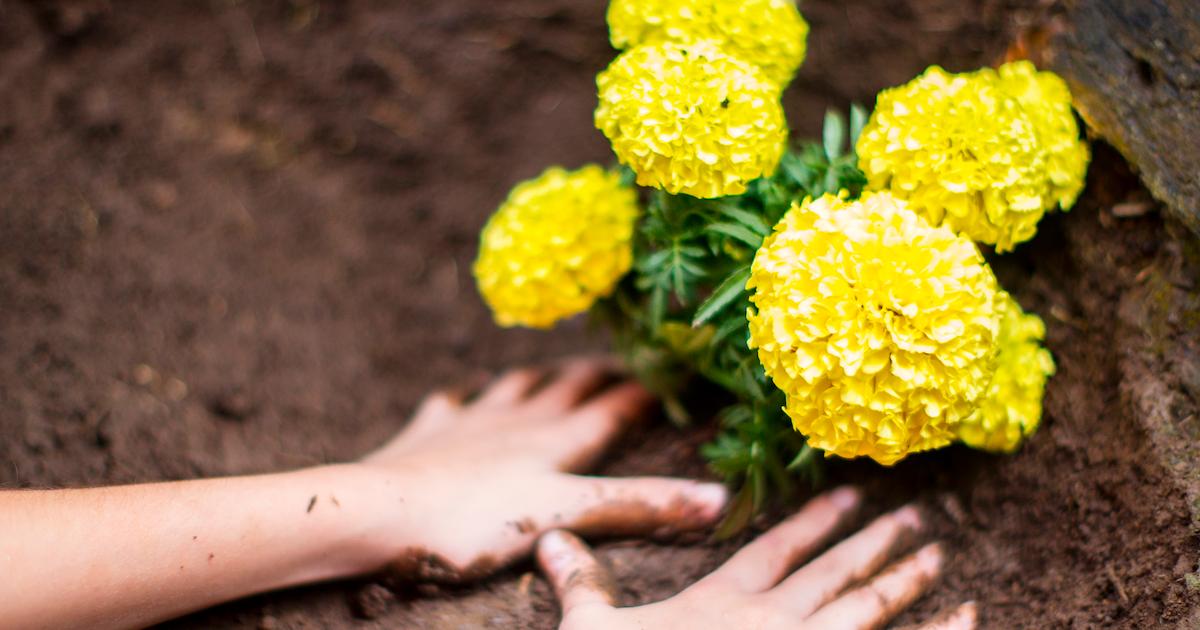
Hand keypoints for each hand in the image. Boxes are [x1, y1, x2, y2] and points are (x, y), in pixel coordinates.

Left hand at [354, 357, 728, 581]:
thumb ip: (640, 504)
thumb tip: (718, 498)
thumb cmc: (474, 519)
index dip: (645, 392)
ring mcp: (470, 422)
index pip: (612, 410)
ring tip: (550, 370)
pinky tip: (458, 397)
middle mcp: (518, 421)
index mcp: (556, 441)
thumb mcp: (567, 514)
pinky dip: (460, 399)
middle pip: (567, 389)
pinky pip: (448, 405)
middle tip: (619, 363)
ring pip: (513, 388)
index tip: (673, 371)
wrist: (380, 510)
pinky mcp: (427, 433)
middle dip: (596, 376)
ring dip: (537, 378)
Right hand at [536, 487, 976, 629]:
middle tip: (915, 514)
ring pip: (866, 608)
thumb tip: (546, 538)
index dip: (812, 520)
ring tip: (938, 553)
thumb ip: (582, 584)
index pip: (776, 548)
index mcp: (722, 602)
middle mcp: (773, 621)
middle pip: (833, 572)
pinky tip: (970, 614)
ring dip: (905, 579)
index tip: (846, 495)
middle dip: (875, 542)